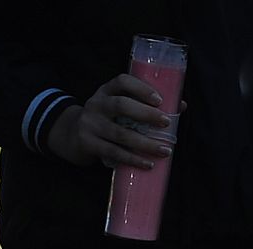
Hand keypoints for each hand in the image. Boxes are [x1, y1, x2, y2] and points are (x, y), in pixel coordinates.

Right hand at [45, 74, 174, 168]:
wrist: (72, 135)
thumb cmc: (107, 120)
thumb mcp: (120, 108)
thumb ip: (146, 105)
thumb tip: (180, 105)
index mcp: (107, 91)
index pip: (122, 81)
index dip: (141, 88)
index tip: (159, 100)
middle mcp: (97, 104)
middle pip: (121, 105)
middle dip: (146, 114)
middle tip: (166, 123)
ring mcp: (90, 123)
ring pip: (120, 133)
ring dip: (145, 143)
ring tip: (165, 150)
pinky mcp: (88, 142)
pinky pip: (114, 152)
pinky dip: (133, 159)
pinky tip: (148, 164)